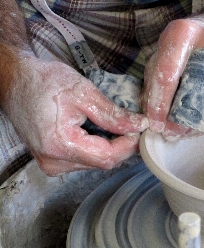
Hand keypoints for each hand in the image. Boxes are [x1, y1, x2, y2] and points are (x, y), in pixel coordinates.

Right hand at [4, 54, 147, 175]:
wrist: (15, 80)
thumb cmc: (44, 82)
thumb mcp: (83, 93)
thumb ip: (112, 114)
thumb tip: (139, 125)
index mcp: (60, 145)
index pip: (107, 157)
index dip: (129, 145)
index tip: (141, 130)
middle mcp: (54, 161)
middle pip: (102, 162)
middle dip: (122, 146)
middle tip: (134, 127)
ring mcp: (51, 163)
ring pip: (95, 162)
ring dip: (111, 147)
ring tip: (118, 127)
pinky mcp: (52, 160)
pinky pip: (84, 159)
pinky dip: (97, 147)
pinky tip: (101, 132)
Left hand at [140, 10, 203, 139]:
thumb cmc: (193, 44)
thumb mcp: (167, 52)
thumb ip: (154, 79)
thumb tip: (150, 114)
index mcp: (182, 33)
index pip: (166, 75)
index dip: (159, 105)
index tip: (155, 125)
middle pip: (191, 90)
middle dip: (178, 118)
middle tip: (171, 133)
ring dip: (197, 122)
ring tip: (186, 131)